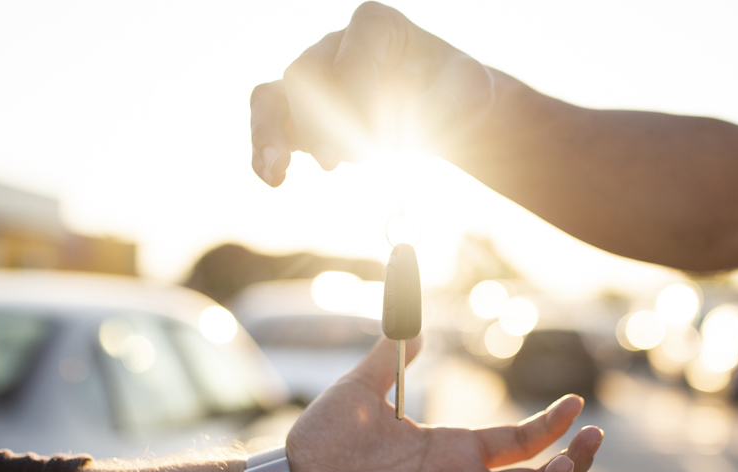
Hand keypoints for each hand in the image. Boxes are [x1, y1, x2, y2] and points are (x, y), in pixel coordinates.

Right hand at [250, 2, 494, 185]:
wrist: (442, 116)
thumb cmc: (456, 98)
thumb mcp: (472, 93)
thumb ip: (460, 95)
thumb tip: (429, 112)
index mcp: (376, 26)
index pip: (351, 56)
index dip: (359, 97)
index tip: (384, 140)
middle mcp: (335, 45)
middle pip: (307, 74)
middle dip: (321, 121)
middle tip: (345, 159)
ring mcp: (314, 79)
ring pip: (274, 96)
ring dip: (271, 135)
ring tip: (277, 170)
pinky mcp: (301, 114)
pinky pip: (269, 122)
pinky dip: (265, 150)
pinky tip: (272, 179)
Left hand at [287, 337, 602, 471]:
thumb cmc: (320, 444)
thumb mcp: (360, 387)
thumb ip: (391, 355)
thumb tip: (412, 322)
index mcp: (452, 451)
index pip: (519, 442)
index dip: (552, 426)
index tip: (578, 404)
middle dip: (572, 464)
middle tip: (594, 440)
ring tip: (566, 469)